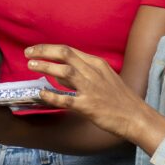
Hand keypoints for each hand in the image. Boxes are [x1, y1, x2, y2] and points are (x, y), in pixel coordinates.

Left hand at [24, 44, 164, 147]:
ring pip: (65, 71)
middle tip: (28, 53)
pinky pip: (66, 99)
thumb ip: (81, 72)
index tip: (35, 49)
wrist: (136, 117)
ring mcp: (91, 89)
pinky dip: (52, 95)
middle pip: (65, 54)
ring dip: (45, 66)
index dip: (49, 48)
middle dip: (44, 51)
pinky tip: (41, 93)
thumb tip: (56, 71)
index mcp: (96, 64)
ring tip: (31, 65)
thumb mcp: (103, 78)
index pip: (69, 50)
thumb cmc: (119, 98)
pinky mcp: (89, 106)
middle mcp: (93, 72)